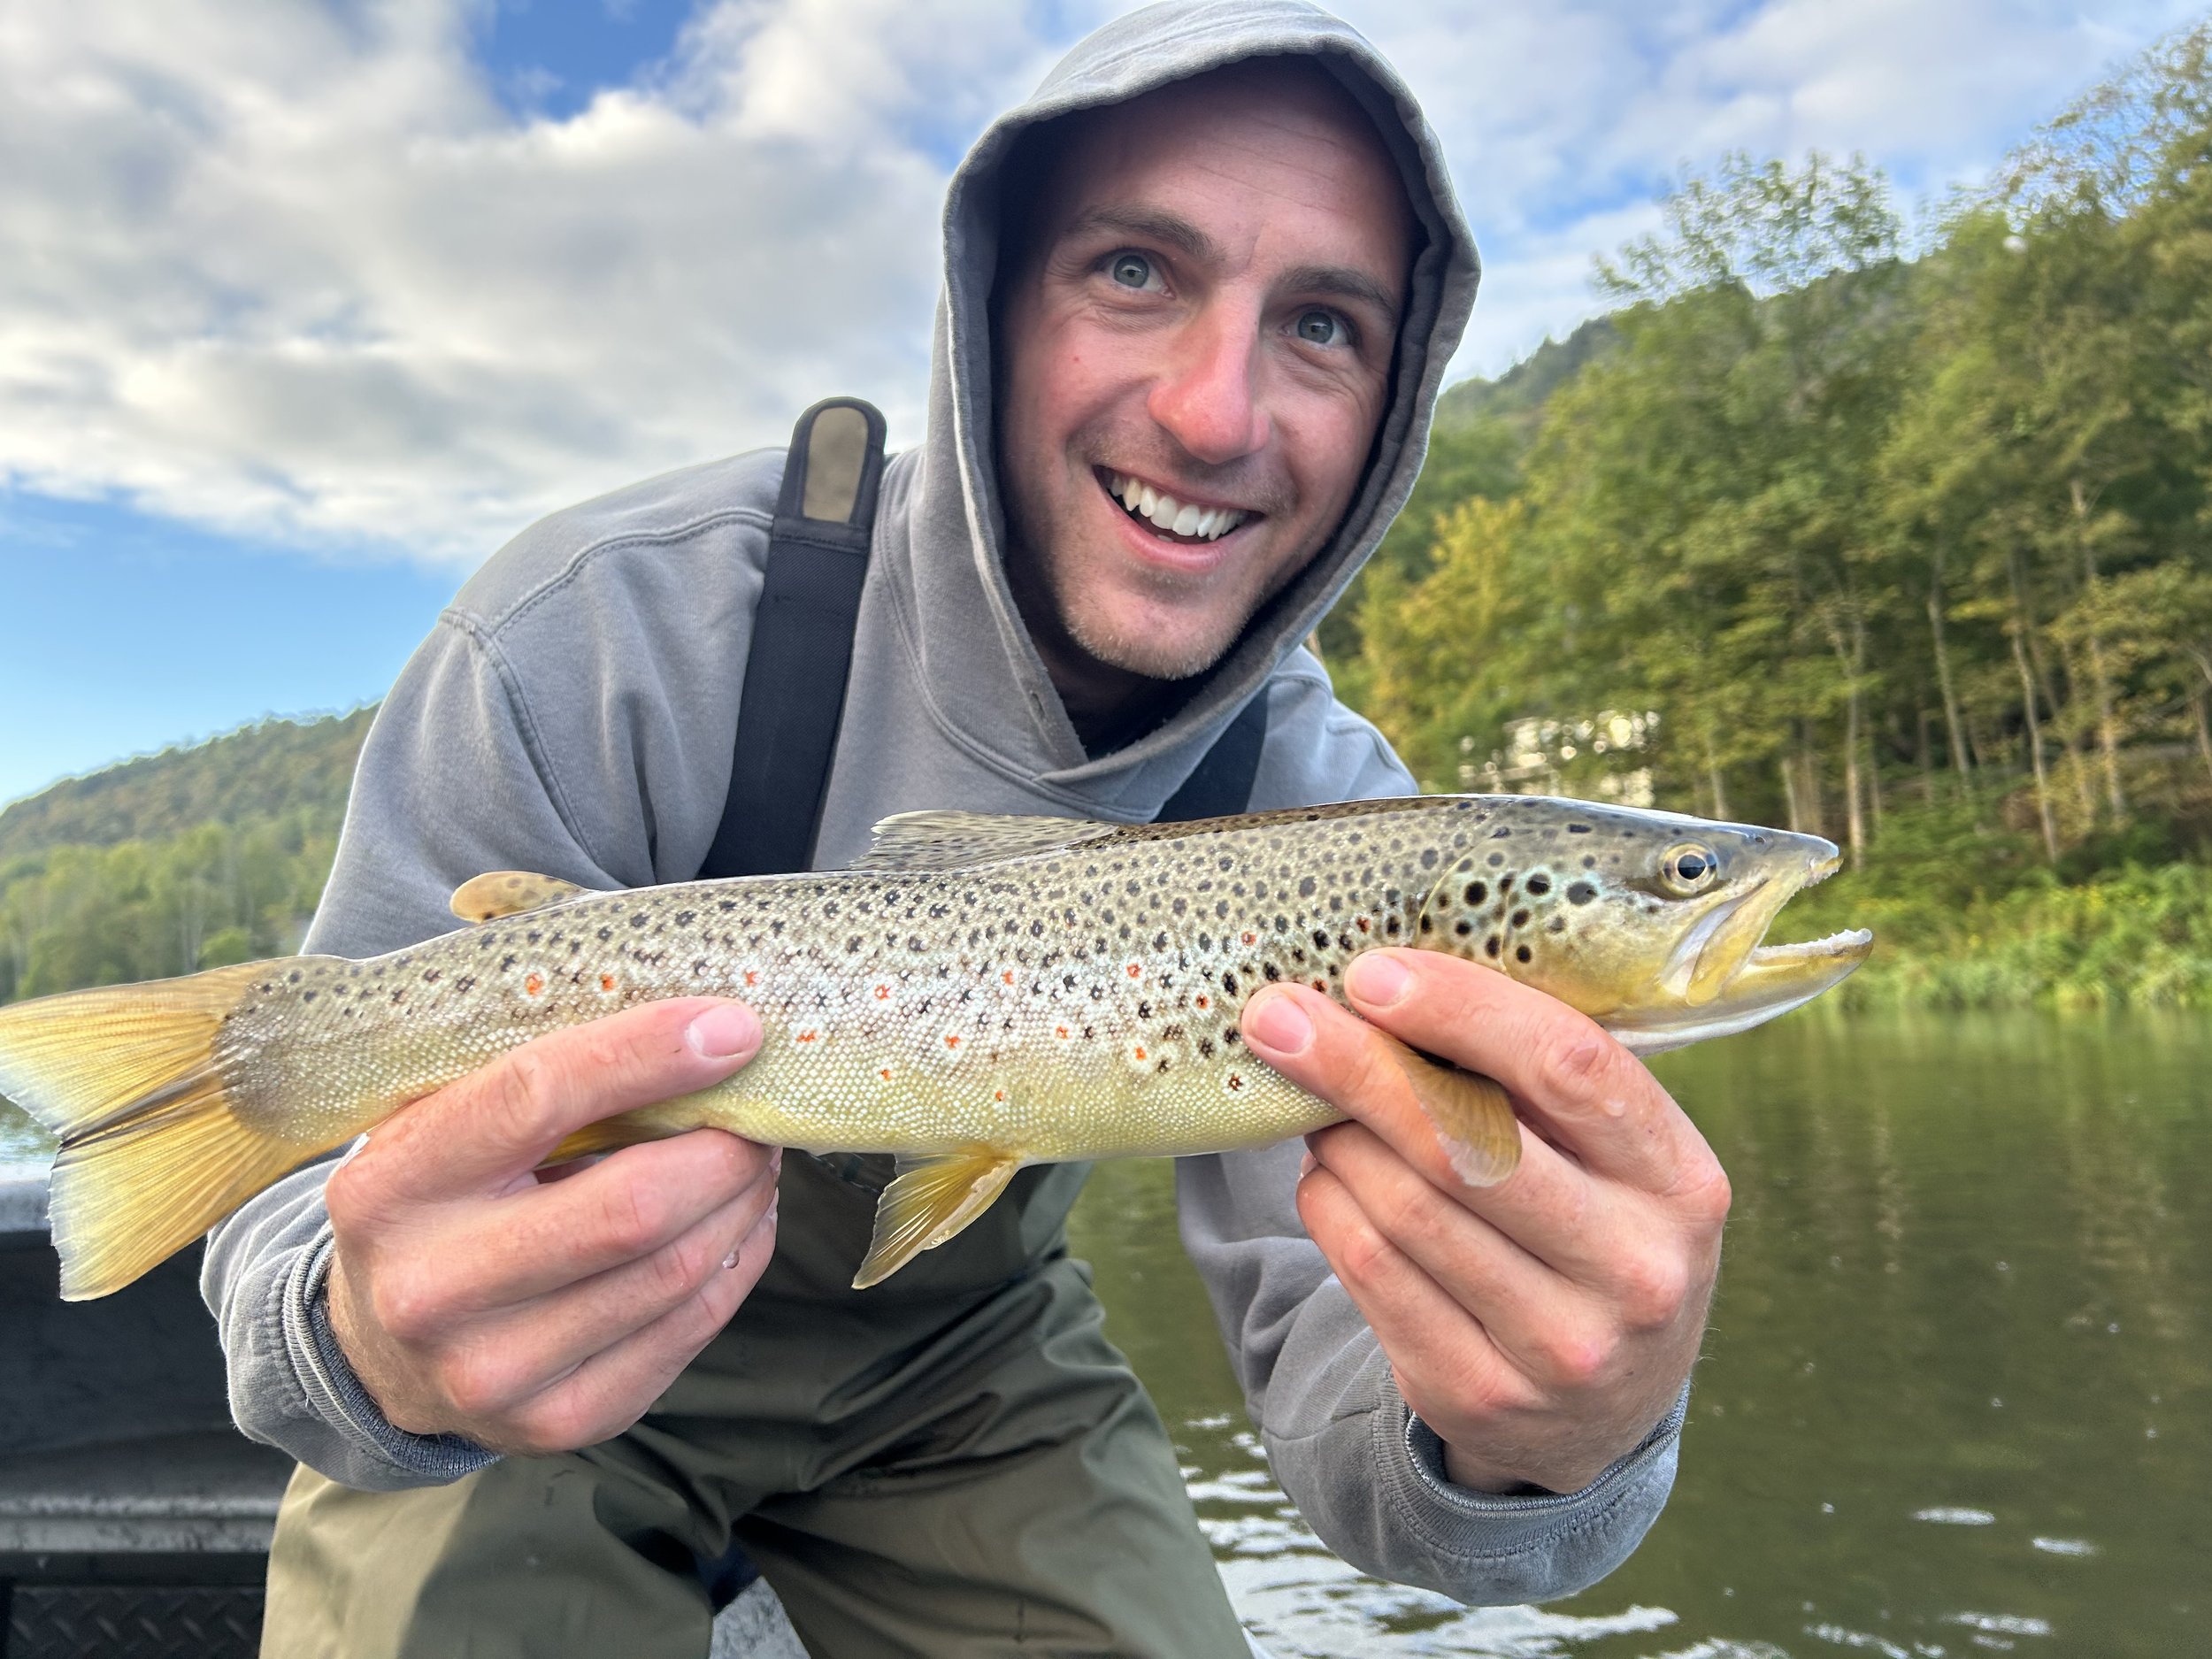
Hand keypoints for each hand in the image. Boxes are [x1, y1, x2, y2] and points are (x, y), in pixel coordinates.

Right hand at [323, 998, 779, 1455]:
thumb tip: (697, 1027)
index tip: (735, 1029)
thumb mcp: (441, 1126)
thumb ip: (539, 1078)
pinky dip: (737, 1262)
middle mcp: (431, 1290)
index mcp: (392, 1187)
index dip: (648, 1055)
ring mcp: (493, 1371)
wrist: (378, 1355)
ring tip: (752, 1162)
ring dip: (743, 1202)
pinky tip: (738, 1225)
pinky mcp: (559, 1422)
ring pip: (675, 1271)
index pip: (536, 1098)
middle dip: (724, 1147)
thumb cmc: (437, 1204)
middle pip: (632, 1205)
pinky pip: (688, 1329)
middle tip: (756, 1112)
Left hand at [1240, 949, 1728, 1494]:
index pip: (1570, 1066)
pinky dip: (1328, 1202)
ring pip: (1404, 1208)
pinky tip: (1324, 1170)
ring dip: (1336, 1137)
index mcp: (1682, 1182)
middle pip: (1466, 1144)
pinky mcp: (1477, 1395)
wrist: (1606, 1410)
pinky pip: (1369, 1271)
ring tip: (1310, 1098)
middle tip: (1276, 1015)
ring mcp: (1559, 1348)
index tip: (1370, 973)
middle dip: (1356, 1066)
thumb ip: (1535, 1079)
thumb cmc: (1596, 1231)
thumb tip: (1388, 983)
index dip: (1461, 1008)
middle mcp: (1634, 1271)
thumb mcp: (1615, 1159)